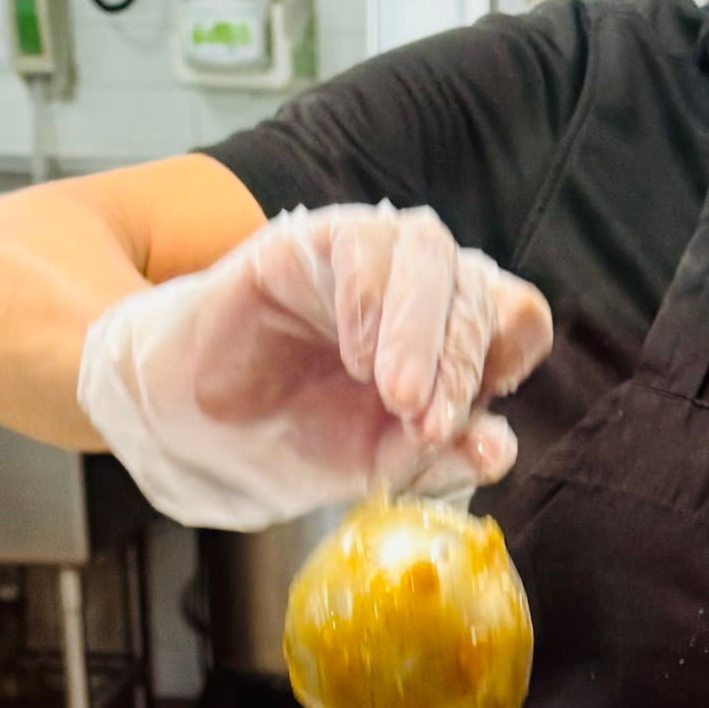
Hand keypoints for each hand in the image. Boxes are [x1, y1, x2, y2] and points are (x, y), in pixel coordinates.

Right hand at [77, 202, 552, 528]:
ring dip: (424, 333)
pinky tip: (353, 358)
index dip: (509, 358)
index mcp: (450, 343)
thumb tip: (500, 446)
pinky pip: (365, 243)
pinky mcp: (311, 240)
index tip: (480, 413)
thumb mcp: (378, 467)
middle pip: (480, 291)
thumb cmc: (289, 442)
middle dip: (463, 365)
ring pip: (431, 252)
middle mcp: (419, 292)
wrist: (191, 434)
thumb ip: (442, 457)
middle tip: (429, 425)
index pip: (516, 320)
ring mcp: (368, 261)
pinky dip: (371, 304)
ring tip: (395, 396)